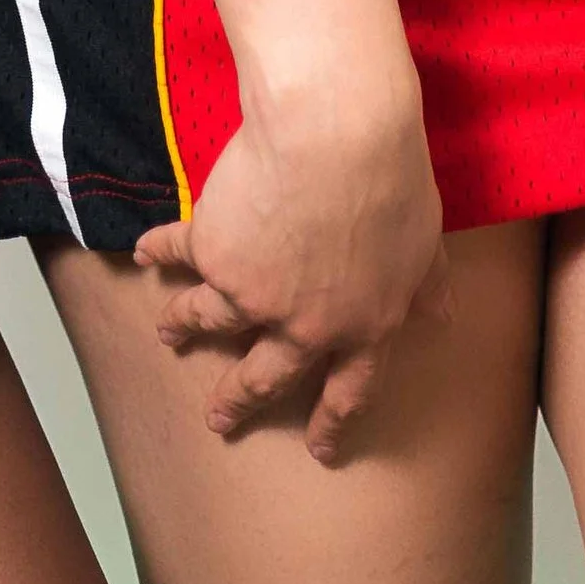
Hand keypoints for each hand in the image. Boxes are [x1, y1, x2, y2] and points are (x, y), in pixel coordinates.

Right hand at [135, 79, 446, 462]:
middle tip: (218, 419)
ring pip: (208, 321)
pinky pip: (178, 253)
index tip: (319, 448)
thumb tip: (442, 317)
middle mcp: (304, 324)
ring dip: (184, 326)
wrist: (336, 135)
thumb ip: (427, 286)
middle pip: (265, 377)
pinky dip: (156, 253)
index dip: (333, 421)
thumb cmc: (394, 180)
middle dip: (238, 401)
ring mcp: (252, 293)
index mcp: (363, 326)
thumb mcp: (427, 242)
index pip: (349, 389)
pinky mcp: (213, 251)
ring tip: (168, 331)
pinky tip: (142, 253)